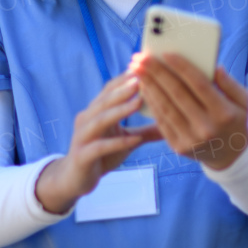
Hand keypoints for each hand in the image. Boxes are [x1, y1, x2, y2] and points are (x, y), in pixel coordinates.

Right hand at [34, 72, 161, 214]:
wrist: (74, 180)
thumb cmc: (102, 155)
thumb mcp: (126, 141)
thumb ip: (146, 131)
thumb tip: (173, 123)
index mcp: (96, 111)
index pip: (110, 89)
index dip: (125, 78)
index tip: (144, 67)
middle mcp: (86, 120)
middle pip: (104, 100)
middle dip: (123, 89)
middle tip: (142, 78)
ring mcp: (82, 137)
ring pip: (100, 119)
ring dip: (120, 110)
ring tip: (139, 102)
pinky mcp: (82, 156)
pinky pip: (100, 147)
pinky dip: (117, 142)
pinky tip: (134, 140)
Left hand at [130, 52, 247, 170]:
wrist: (230, 155)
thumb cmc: (236, 120)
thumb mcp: (244, 101)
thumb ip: (230, 84)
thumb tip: (215, 67)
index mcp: (224, 113)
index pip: (199, 84)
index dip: (181, 67)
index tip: (165, 53)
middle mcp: (206, 128)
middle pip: (177, 94)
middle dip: (157, 73)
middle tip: (141, 57)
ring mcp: (190, 139)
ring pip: (165, 107)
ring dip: (149, 86)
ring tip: (137, 70)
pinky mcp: (178, 146)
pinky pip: (161, 120)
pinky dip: (151, 102)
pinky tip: (144, 88)